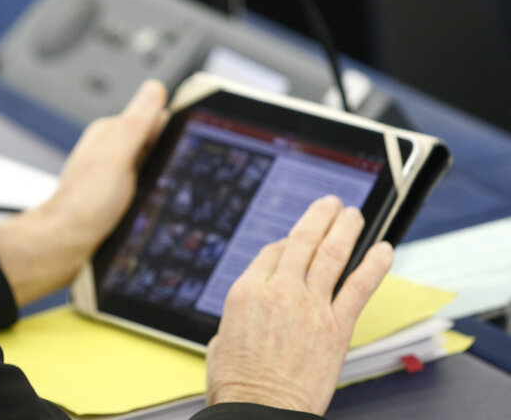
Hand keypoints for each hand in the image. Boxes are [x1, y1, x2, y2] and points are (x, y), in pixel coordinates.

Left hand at [0, 80, 167, 305]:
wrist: (63, 249)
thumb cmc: (82, 207)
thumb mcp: (116, 157)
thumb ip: (136, 123)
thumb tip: (155, 88)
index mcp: (109, 133)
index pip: (155, 117)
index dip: (173, 132)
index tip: (179, 149)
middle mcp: (111, 151)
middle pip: (157, 144)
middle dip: (168, 158)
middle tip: (164, 179)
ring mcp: (115, 175)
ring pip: (154, 169)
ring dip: (162, 180)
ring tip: (154, 197)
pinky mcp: (119, 198)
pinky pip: (147, 189)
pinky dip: (154, 196)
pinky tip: (150, 209)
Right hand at [205, 196, 393, 415]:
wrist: (260, 411)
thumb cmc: (238, 385)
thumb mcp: (220, 339)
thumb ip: (238, 316)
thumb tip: (252, 312)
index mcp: (246, 291)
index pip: (272, 251)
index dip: (286, 243)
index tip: (294, 243)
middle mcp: (279, 291)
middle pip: (303, 240)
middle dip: (319, 217)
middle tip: (330, 205)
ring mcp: (310, 306)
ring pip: (331, 254)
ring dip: (344, 228)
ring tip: (351, 214)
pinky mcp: (336, 326)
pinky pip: (359, 286)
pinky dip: (375, 265)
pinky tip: (384, 250)